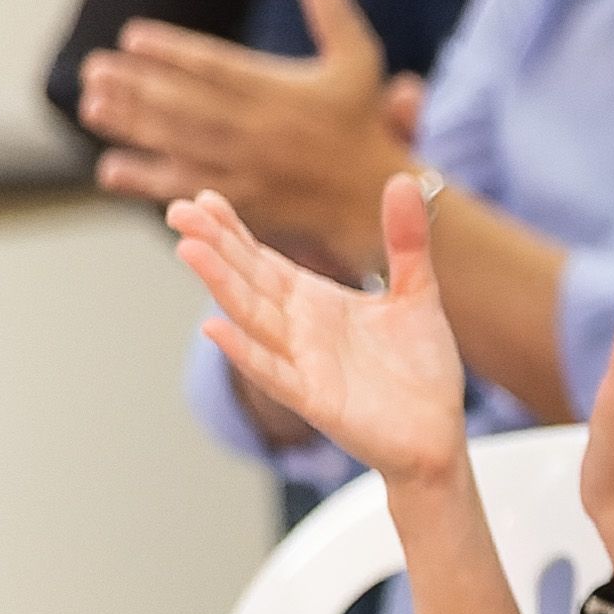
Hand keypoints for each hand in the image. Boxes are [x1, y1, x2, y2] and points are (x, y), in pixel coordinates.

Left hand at [85, 0, 417, 272]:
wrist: (374, 192)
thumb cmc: (361, 120)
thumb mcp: (358, 58)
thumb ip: (332, 8)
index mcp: (282, 90)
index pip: (217, 66)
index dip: (173, 51)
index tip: (133, 36)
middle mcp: (261, 128)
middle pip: (187, 103)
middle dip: (136, 85)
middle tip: (94, 70)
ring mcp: (249, 166)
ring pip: (179, 142)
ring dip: (131, 124)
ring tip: (92, 105)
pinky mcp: (243, 199)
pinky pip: (188, 187)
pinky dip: (147, 180)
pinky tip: (110, 167)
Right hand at [169, 178, 468, 484]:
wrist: (437, 433)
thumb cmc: (419, 368)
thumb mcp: (417, 293)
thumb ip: (407, 241)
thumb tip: (402, 180)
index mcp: (315, 302)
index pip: (264, 260)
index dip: (233, 231)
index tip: (203, 197)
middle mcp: (299, 330)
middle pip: (248, 281)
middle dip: (214, 246)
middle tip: (176, 209)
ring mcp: (302, 364)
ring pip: (252, 318)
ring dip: (221, 286)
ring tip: (188, 250)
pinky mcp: (315, 400)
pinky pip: (274, 372)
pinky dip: (245, 351)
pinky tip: (215, 327)